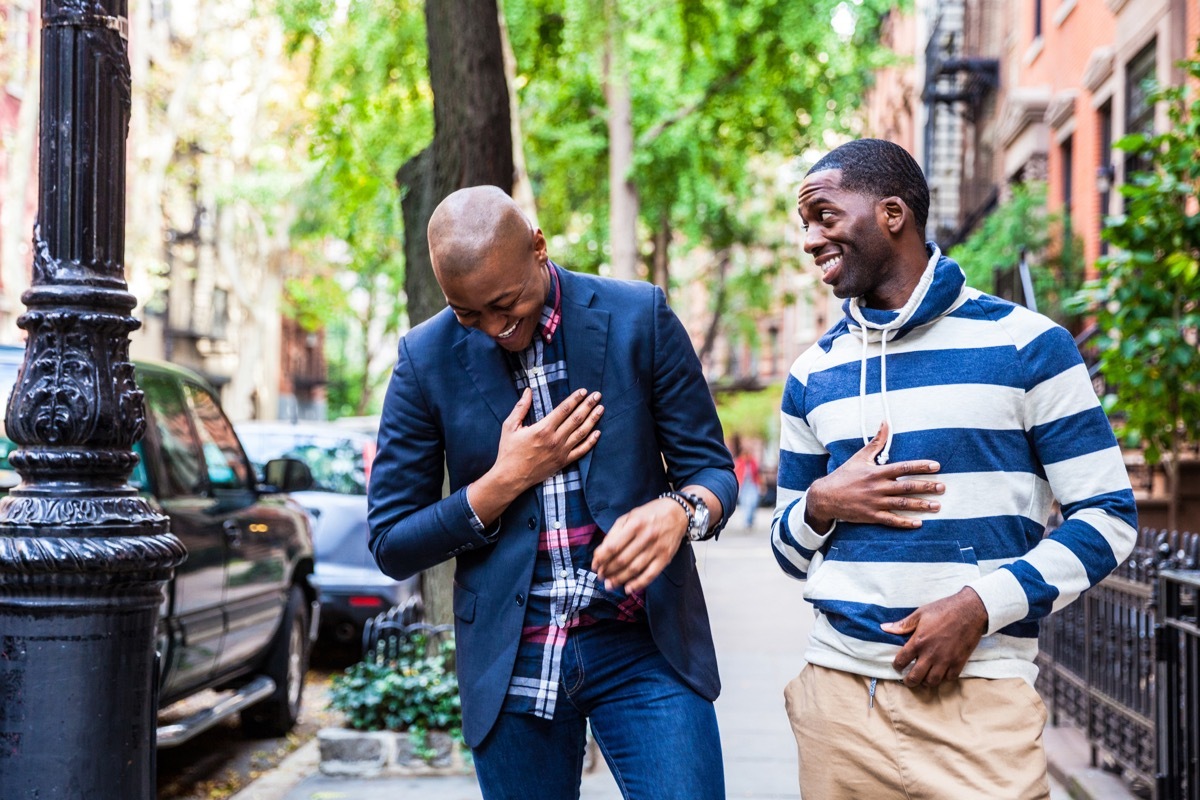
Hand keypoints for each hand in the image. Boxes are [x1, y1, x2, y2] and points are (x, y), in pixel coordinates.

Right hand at [495, 388, 603, 489]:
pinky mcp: (563, 462)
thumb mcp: (509, 427)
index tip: (584, 391)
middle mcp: (555, 439)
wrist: (511, 477)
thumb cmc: (509, 451)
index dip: (575, 399)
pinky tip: (598, 433)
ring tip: (601, 409)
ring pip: (582, 433)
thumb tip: (528, 391)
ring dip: (593, 419)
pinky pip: (581, 451)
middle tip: (597, 395)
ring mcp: (561, 452)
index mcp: (542, 429)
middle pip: (576, 418)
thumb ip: (520, 408)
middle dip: (588, 405)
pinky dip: (591, 441)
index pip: (564, 409)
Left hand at [591, 497, 687, 593]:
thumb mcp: (630, 516)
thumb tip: (601, 552)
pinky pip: (650, 575)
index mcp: (635, 524)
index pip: (613, 546)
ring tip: (610, 584)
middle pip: (622, 560)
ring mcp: (657, 548)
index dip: (601, 558)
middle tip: (601, 577)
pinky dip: (638, 584)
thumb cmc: (650, 514)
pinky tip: (628, 589)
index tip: (595, 565)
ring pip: (634, 569)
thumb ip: (615, 532)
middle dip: (608, 571)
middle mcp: (646, 536)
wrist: (678, 512)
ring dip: (619, 579)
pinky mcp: (665, 558)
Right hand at [805, 421, 943, 533]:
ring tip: (937, 506)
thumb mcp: (860, 457)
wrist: (826, 497)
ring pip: (902, 504)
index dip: (920, 467)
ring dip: (921, 505)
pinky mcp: (871, 516)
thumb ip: (876, 442)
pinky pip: (891, 520)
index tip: (936, 466)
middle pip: (906, 487)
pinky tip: (918, 523)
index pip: (902, 468)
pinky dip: (904, 522)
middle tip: (942, 487)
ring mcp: (875, 503)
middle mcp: (877, 487)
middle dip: (926, 487)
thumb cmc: (845, 475)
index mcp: (876, 472)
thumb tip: (885, 423)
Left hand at [882, 587, 988, 687]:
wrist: (970, 611)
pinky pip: (949, 678)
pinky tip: (940, 672)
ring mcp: (946, 660)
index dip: (897, 665)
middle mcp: (931, 654)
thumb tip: (884, 628)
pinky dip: (943, 678)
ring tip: (923, 677)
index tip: (897, 665)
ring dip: (925, 682)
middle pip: (915, 677)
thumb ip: (903, 624)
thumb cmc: (944, 610)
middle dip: (909, 681)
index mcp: (919, 641)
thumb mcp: (920, 613)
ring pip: (932, 681)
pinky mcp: (959, 662)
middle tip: (908, 679)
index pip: (902, 661)